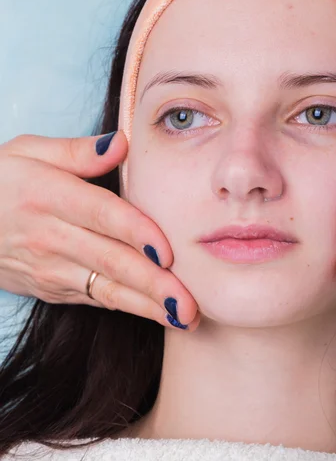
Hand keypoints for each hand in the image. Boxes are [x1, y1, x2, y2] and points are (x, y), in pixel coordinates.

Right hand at [0, 132, 199, 330]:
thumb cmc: (0, 180)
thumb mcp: (27, 152)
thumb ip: (77, 151)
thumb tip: (123, 143)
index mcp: (48, 195)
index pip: (101, 214)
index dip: (137, 232)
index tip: (169, 251)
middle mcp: (51, 237)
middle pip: (111, 260)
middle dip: (154, 283)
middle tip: (191, 301)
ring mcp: (51, 268)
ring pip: (107, 289)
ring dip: (147, 305)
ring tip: (184, 317)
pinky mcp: (52, 288)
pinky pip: (96, 298)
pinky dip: (128, 307)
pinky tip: (158, 314)